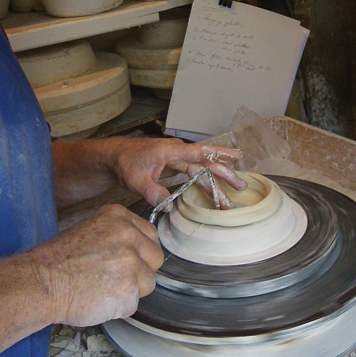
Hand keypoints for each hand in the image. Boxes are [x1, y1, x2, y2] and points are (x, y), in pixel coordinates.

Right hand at [29, 204, 162, 326]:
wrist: (41, 282)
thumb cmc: (59, 261)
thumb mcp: (91, 230)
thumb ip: (119, 235)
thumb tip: (141, 250)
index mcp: (120, 216)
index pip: (150, 236)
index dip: (139, 253)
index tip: (124, 261)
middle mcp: (129, 234)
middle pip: (155, 258)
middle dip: (140, 272)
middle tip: (112, 278)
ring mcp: (131, 261)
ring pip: (147, 283)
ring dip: (129, 291)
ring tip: (101, 288)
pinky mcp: (129, 288)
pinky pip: (133, 304)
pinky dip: (118, 308)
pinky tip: (98, 299)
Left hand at [108, 138, 245, 208]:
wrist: (114, 157)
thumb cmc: (125, 163)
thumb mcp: (136, 180)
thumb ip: (153, 192)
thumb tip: (170, 205)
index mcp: (170, 150)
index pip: (199, 152)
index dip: (218, 154)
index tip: (236, 156)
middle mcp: (177, 152)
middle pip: (205, 163)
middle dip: (224, 174)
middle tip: (241, 186)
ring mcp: (176, 159)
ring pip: (200, 171)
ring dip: (215, 183)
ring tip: (230, 199)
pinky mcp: (173, 166)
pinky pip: (193, 173)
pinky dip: (204, 182)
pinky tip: (214, 191)